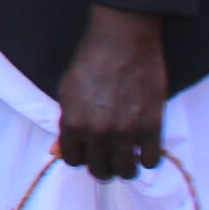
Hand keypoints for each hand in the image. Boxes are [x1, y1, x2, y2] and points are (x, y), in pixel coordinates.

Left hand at [55, 5, 167, 180]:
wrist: (122, 38)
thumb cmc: (91, 60)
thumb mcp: (67, 91)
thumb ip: (65, 122)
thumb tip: (57, 150)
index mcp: (73, 122)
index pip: (72, 160)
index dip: (80, 157)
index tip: (88, 152)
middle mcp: (97, 131)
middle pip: (99, 170)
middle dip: (102, 167)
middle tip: (108, 159)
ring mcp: (126, 130)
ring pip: (125, 170)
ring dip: (125, 169)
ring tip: (127, 159)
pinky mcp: (152, 125)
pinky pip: (152, 160)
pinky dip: (148, 160)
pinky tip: (144, 151)